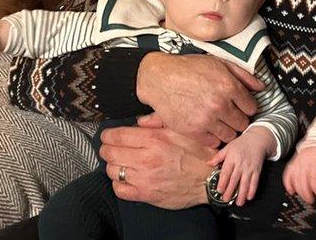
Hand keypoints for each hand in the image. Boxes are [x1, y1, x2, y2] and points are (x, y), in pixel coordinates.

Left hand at [99, 125, 216, 209]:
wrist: (208, 181)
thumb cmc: (198, 155)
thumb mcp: (182, 131)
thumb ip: (159, 122)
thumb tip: (139, 121)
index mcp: (155, 139)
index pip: (117, 135)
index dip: (107, 135)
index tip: (108, 136)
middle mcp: (147, 158)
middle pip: (110, 152)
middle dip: (107, 149)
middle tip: (110, 148)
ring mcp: (144, 178)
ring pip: (112, 170)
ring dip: (114, 165)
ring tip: (121, 163)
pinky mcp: (145, 194)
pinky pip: (119, 189)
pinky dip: (119, 183)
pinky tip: (126, 178)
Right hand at [135, 52, 263, 143]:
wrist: (160, 79)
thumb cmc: (190, 68)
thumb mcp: (220, 63)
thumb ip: (244, 76)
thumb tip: (262, 87)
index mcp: (229, 87)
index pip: (252, 108)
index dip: (246, 106)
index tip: (239, 105)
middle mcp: (220, 104)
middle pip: (243, 124)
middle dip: (238, 119)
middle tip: (229, 113)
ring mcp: (207, 119)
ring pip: (230, 136)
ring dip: (227, 129)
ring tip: (218, 120)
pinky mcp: (193, 131)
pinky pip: (214, 142)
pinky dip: (213, 136)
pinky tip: (207, 126)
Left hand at [206, 126, 274, 205]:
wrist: (257, 140)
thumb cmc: (241, 144)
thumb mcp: (228, 147)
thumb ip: (218, 156)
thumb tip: (208, 163)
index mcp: (232, 159)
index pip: (226, 172)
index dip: (223, 182)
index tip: (220, 190)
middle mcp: (241, 164)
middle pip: (235, 179)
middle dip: (231, 191)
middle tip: (226, 200)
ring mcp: (249, 168)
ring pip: (245, 182)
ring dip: (242, 193)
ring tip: (239, 203)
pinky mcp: (257, 170)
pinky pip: (255, 181)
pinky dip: (252, 189)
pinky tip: (249, 197)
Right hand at [283, 145, 315, 204]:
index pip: (314, 177)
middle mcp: (305, 160)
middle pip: (302, 180)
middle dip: (307, 193)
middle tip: (312, 200)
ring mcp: (297, 162)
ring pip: (294, 179)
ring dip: (299, 191)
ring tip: (305, 197)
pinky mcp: (292, 164)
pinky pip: (287, 175)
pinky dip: (288, 184)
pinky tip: (292, 191)